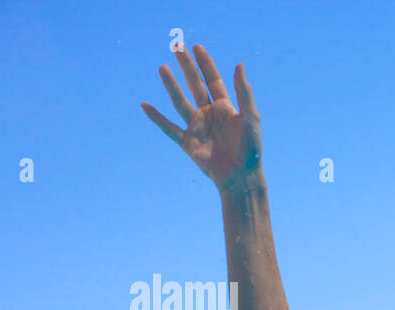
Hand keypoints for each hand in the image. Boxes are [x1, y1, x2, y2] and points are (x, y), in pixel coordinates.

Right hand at [141, 44, 261, 193]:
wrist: (240, 177)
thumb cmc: (250, 149)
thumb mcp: (250, 118)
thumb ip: (244, 92)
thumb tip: (240, 64)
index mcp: (225, 108)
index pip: (213, 80)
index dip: (206, 64)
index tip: (197, 47)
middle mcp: (209, 115)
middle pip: (194, 85)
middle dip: (186, 66)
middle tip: (176, 46)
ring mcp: (197, 127)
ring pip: (180, 102)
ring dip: (171, 85)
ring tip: (162, 67)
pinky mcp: (187, 142)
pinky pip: (169, 128)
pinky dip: (156, 118)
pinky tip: (144, 105)